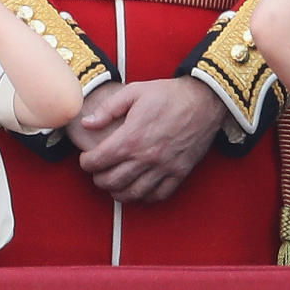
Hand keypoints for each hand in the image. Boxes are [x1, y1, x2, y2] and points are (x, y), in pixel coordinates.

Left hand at [72, 78, 226, 202]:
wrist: (203, 101)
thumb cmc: (168, 94)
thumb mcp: (133, 92)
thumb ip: (107, 109)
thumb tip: (86, 123)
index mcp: (131, 137)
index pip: (99, 161)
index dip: (86, 163)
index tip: (85, 160)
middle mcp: (146, 157)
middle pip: (112, 181)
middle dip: (98, 179)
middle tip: (97, 173)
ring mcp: (164, 168)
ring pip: (133, 193)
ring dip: (117, 192)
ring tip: (112, 185)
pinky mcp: (179, 173)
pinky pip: (158, 195)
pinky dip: (143, 197)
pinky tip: (136, 189)